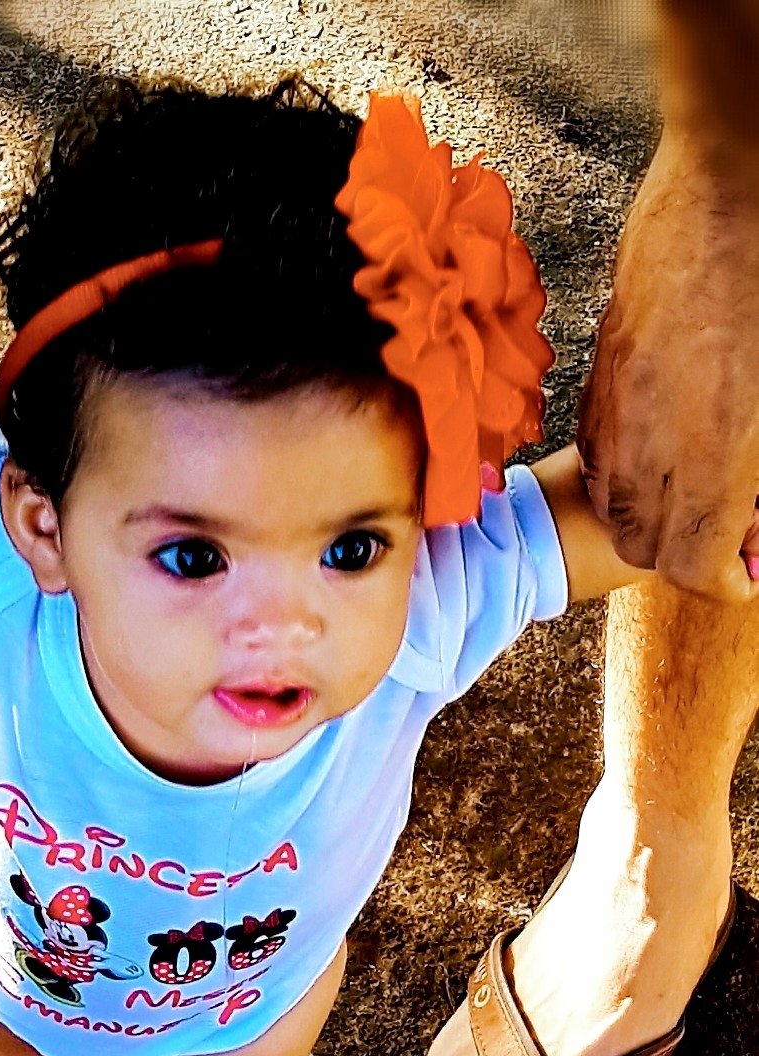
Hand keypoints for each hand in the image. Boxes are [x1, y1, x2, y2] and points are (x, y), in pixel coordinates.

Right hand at [577, 126, 758, 600]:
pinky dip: (628, 468)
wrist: (733, 186)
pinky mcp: (602, 373)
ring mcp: (617, 412)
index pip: (695, 570)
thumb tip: (756, 520)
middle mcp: (650, 452)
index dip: (730, 581)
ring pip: (616, 504)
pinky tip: (669, 437)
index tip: (754, 567)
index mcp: (712, 470)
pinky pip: (600, 449)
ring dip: (656, 515)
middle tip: (736, 527)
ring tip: (701, 483)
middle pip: (645, 550)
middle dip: (689, 555)